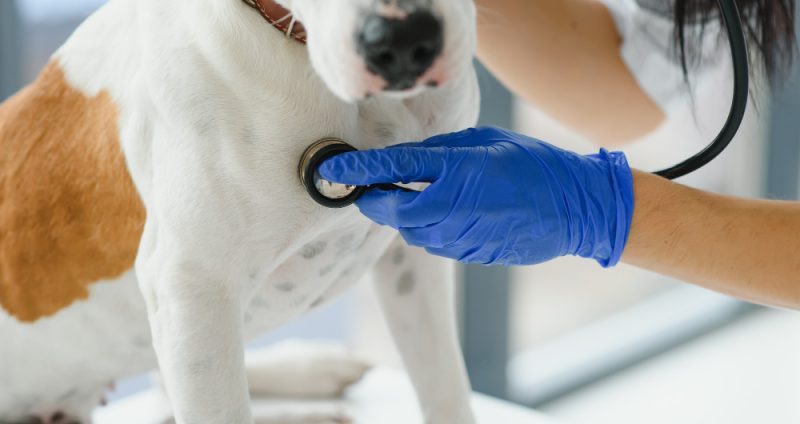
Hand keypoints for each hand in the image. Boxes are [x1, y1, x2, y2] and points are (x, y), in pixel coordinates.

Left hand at [319, 127, 633, 266]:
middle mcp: (453, 208)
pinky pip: (436, 242)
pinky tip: (451, 213)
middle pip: (392, 212)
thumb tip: (407, 160)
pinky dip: (431, 228)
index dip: (358, 170)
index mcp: (457, 171)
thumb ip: (441, 151)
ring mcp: (462, 237)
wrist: (573, 209)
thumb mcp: (485, 141)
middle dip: (375, 201)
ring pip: (412, 232)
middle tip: (368, 188)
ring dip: (405, 215)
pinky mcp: (470, 255)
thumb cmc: (533, 165)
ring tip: (419, 197)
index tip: (330, 170)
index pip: (393, 170)